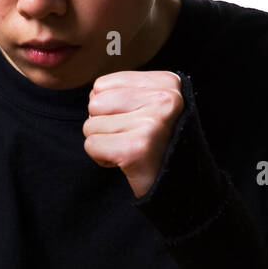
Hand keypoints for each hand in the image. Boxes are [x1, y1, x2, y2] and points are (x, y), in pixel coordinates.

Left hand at [82, 71, 183, 198]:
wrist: (176, 185)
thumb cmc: (156, 144)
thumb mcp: (150, 105)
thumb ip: (124, 91)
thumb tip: (93, 93)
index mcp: (168, 83)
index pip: (102, 86)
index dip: (109, 109)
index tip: (134, 123)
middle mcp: (164, 99)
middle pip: (94, 103)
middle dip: (104, 126)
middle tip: (130, 139)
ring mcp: (151, 124)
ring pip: (91, 125)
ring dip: (104, 143)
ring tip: (129, 149)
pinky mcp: (136, 148)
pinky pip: (91, 145)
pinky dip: (101, 158)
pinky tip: (125, 161)